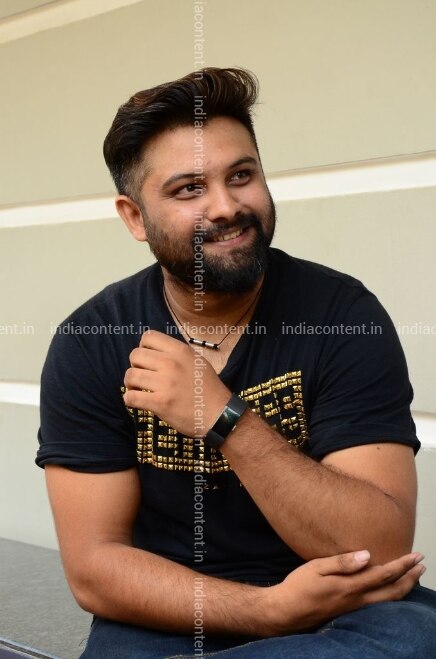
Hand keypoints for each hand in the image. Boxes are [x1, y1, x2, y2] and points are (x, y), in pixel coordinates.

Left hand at [123, 330, 229, 435]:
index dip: (143, 347)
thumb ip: (177, 354)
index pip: (148, 336)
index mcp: (180, 351)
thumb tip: (154, 352)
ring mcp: (165, 383)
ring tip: (138, 390)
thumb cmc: (208, 388)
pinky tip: (136, 402)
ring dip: (130, 384)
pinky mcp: (160, 403)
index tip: (148, 360)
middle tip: (143, 377)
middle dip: (135, 366)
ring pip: (130, 376)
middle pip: (135, 355)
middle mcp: (171, 363)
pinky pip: (130, 397)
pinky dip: (129, 400)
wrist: (219, 414)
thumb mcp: (197, 361)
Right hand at [261, 550, 424, 635]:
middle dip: (409, 578)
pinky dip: (391, 596)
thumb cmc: (299, 587)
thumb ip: (342, 562)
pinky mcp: (349, 612)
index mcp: (350, 587)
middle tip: (422, 565)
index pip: (383, 575)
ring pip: (388, 601)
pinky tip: (390, 590)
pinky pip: (378, 605)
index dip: (402, 565)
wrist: (286, 613)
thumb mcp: (316, 568)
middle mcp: (356, 601)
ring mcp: (354, 609)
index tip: (415, 556)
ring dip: (404, 588)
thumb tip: (366, 555)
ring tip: (413, 577)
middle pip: (392, 592)